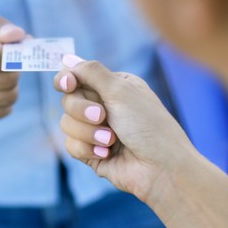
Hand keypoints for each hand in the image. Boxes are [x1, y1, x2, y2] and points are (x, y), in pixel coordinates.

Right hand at [53, 55, 196, 202]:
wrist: (161, 168)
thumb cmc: (148, 126)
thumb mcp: (121, 90)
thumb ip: (91, 72)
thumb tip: (67, 59)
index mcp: (113, 87)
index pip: (77, 77)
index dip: (66, 80)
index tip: (68, 84)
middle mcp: (103, 106)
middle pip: (68, 101)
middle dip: (82, 110)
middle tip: (103, 116)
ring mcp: (96, 131)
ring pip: (66, 124)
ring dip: (88, 133)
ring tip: (112, 140)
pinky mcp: (91, 153)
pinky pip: (70, 146)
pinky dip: (87, 149)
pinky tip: (107, 153)